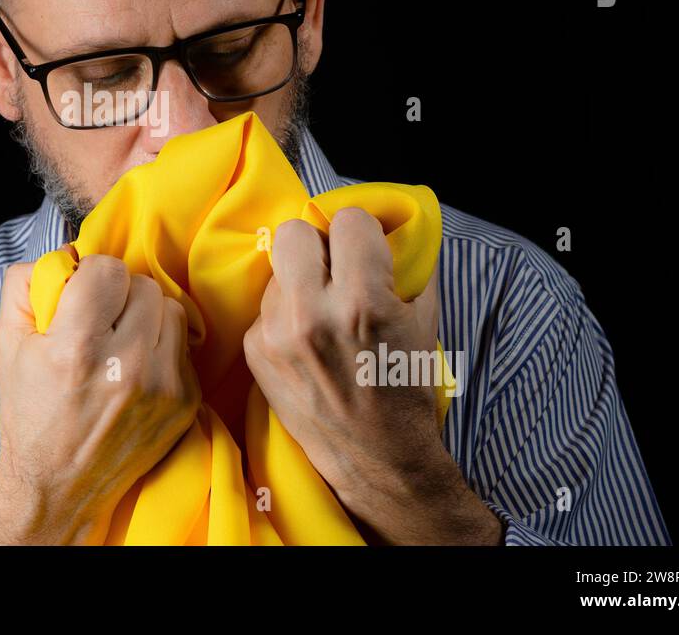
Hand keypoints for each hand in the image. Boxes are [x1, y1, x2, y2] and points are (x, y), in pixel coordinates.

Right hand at [0, 250, 201, 544]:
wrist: (60, 485)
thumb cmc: (32, 411)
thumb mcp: (8, 344)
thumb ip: (26, 285)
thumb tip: (65, 253)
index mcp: (75, 348)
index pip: (107, 268)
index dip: (90, 275)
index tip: (80, 295)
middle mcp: (124, 366)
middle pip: (142, 284)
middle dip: (118, 294)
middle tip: (99, 319)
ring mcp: (161, 385)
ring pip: (169, 307)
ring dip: (144, 314)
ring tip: (120, 339)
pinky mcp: (186, 400)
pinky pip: (182, 343)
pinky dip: (160, 346)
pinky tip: (135, 367)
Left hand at [243, 209, 501, 543]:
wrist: (377, 457)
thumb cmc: (406, 386)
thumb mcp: (424, 320)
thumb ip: (408, 265)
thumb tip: (395, 222)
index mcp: (361, 302)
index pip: (347, 219)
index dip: (362, 232)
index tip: (367, 251)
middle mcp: (311, 315)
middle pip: (292, 232)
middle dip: (317, 244)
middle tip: (334, 268)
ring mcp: (275, 334)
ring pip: (277, 270)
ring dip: (300, 281)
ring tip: (322, 313)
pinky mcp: (254, 351)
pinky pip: (266, 306)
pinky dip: (285, 314)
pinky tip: (306, 341)